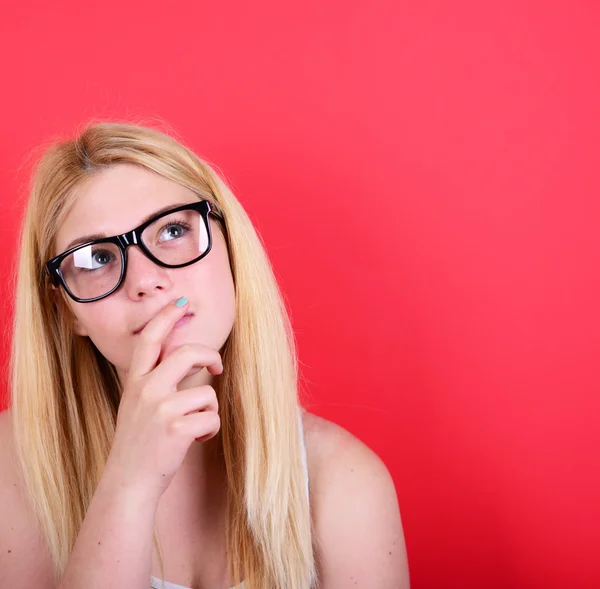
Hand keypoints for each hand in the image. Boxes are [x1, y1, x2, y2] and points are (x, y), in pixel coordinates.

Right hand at [103, 297, 222, 501]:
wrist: (128, 482)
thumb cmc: (139, 442)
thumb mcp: (137, 404)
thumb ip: (155, 378)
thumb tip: (185, 354)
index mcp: (136, 381)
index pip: (149, 339)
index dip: (166, 317)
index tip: (180, 302)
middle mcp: (146, 390)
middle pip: (188, 353)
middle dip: (209, 355)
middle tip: (216, 364)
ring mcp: (161, 409)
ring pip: (207, 392)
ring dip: (208, 410)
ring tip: (195, 425)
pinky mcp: (176, 429)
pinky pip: (211, 418)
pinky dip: (209, 429)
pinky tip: (195, 439)